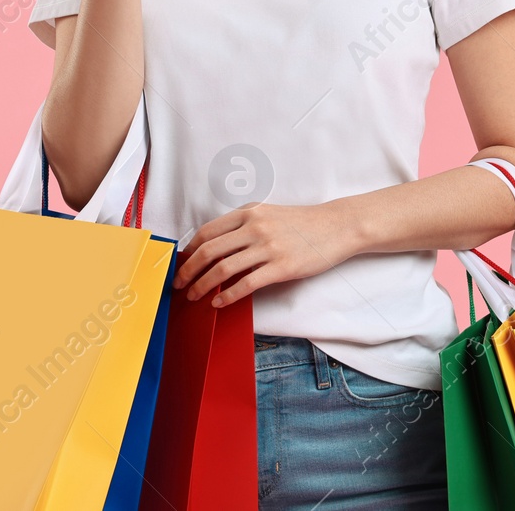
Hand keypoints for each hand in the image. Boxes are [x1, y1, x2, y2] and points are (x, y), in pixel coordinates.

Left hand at [174, 202, 360, 306]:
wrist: (337, 226)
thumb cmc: (302, 223)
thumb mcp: (269, 215)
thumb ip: (244, 226)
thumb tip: (215, 248)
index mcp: (249, 212)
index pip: (207, 232)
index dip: (188, 251)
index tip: (180, 264)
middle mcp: (255, 227)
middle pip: (209, 251)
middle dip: (188, 270)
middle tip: (178, 284)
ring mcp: (268, 247)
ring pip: (223, 268)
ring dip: (202, 285)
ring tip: (194, 296)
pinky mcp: (281, 267)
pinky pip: (246, 284)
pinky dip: (227, 295)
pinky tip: (219, 302)